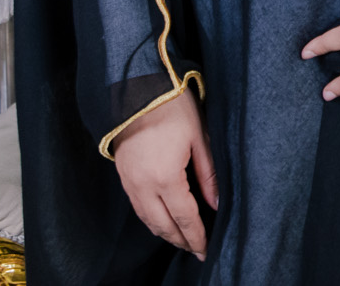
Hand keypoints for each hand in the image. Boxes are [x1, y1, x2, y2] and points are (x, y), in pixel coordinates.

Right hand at [112, 89, 218, 259]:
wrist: (136, 88)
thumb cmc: (172, 107)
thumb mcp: (199, 137)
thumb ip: (208, 174)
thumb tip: (217, 203)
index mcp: (165, 177)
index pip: (184, 218)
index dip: (196, 236)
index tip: (206, 250)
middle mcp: (143, 185)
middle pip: (163, 226)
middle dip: (181, 240)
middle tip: (197, 250)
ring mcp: (129, 182)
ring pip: (148, 220)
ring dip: (165, 233)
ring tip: (183, 239)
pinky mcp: (122, 176)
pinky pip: (137, 207)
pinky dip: (151, 219)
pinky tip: (163, 220)